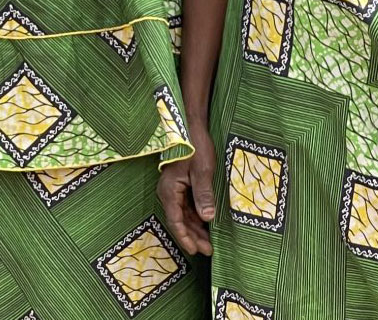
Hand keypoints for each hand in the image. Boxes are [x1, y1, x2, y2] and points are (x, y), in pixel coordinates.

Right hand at [157, 124, 215, 255]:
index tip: (196, 250)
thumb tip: (207, 218)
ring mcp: (173, 189)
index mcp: (169, 190)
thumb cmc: (194, 146)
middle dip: (193, 237)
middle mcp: (168, 192)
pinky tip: (206, 224)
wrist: (189, 127)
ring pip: (183, 215)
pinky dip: (196, 216)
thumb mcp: (202, 171)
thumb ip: (203, 195)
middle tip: (208, 250)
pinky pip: (186, 206)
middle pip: (179, 220)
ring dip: (195, 228)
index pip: (175, 220)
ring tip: (209, 242)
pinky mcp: (180, 185)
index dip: (185, 237)